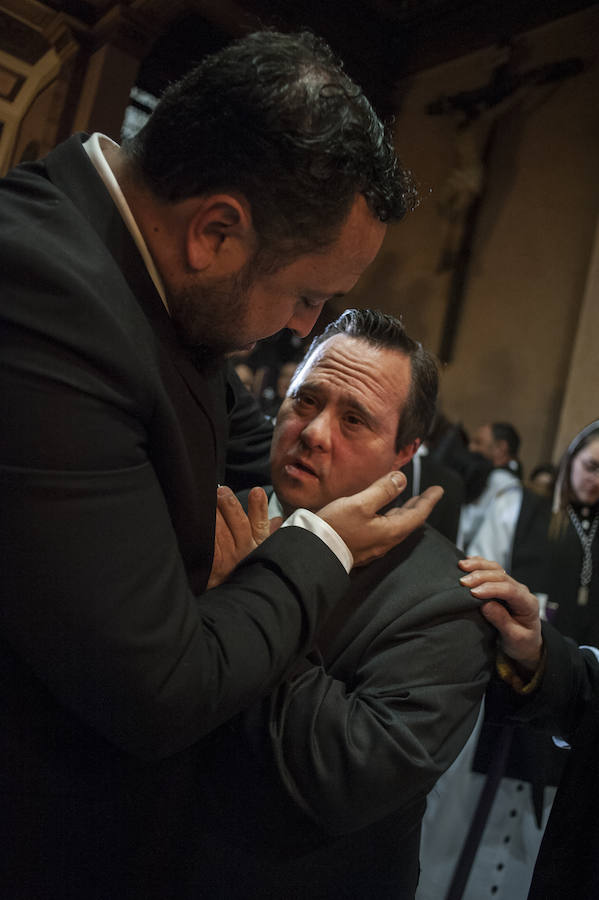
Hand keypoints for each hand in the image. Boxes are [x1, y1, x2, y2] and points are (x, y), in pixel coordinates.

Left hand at [207, 486, 281, 588]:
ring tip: (206, 499)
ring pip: (221, 531)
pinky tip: (196, 520)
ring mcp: (230, 559)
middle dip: (230, 505)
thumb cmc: (244, 567)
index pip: (261, 524)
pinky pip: (208, 545)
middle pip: (239, 524)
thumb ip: (268, 532)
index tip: (256, 492)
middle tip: (221, 491)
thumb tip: (278, 519)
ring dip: (214, 514)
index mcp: (259, 544)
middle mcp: (246, 552)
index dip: (259, 508)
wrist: (230, 595)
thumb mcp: (261, 550)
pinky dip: (203, 531)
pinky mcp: (213, 566)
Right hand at [316, 471, 442, 567]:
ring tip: (408, 502)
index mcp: (390, 531)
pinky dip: (390, 517)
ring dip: (404, 512)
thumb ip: (382, 490)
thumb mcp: (360, 504)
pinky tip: (384, 513)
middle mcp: (385, 541)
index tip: (439, 490)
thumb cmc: (336, 527)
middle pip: (408, 521)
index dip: (429, 500)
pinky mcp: (362, 546)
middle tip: (428, 495)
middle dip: (418, 506)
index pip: (417, 514)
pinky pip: (384, 529)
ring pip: (396, 525)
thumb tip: (402, 479)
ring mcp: (374, 545)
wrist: (314, 552)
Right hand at [459, 556, 542, 670]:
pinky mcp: (502, 584)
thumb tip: (485, 605)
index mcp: (528, 604)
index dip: (491, 589)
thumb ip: (502, 621)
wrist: (526, 643)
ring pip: (496, 569)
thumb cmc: (522, 642)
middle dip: (481, 576)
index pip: (509, 590)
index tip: (473, 593)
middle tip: (462, 582)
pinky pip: (491, 569)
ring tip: (461, 566)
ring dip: (478, 566)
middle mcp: (521, 591)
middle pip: (501, 576)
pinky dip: (479, 563)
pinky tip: (468, 561)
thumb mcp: (514, 638)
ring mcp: (512, 585)